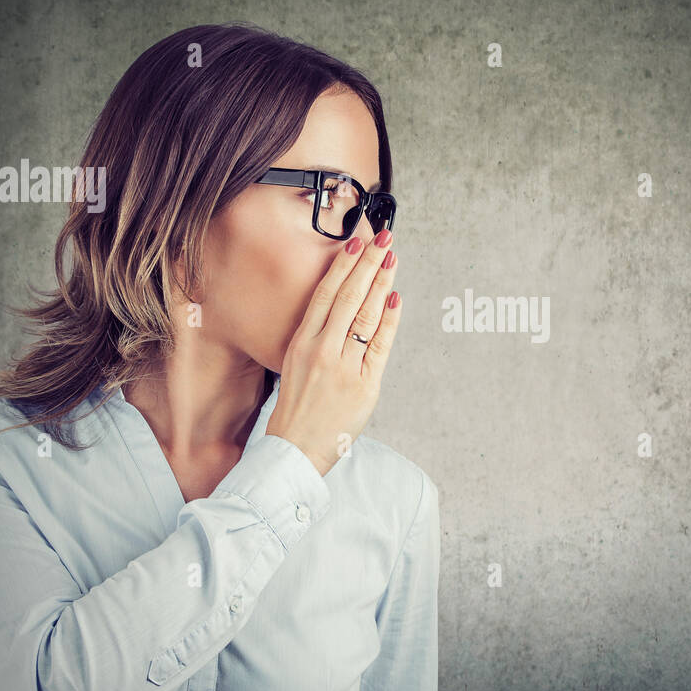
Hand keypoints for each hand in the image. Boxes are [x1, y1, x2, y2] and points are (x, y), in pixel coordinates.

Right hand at [266, 228, 401, 475]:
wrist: (294, 450)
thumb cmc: (298, 410)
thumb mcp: (296, 365)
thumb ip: (320, 339)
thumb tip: (348, 312)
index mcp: (301, 342)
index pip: (325, 294)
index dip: (342, 266)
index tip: (356, 243)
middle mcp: (321, 350)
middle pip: (349, 297)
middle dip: (368, 264)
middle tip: (383, 240)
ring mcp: (342, 366)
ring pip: (366, 316)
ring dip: (382, 284)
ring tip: (392, 260)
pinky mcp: (363, 385)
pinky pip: (380, 345)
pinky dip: (390, 320)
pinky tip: (396, 298)